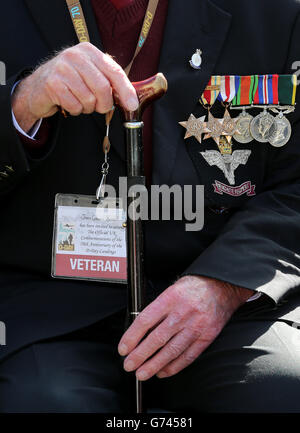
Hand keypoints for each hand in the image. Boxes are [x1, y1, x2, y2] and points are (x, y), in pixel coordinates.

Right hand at [12, 42, 138, 131]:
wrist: (38, 87)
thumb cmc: (70, 83)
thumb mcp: (90, 75)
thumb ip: (110, 82)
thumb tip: (132, 100)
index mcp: (89, 51)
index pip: (114, 71)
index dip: (125, 90)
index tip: (132, 105)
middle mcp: (75, 56)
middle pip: (102, 87)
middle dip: (104, 103)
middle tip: (100, 107)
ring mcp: (62, 68)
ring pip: (89, 99)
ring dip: (87, 107)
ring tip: (79, 100)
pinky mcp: (52, 84)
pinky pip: (75, 106)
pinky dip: (75, 110)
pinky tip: (68, 102)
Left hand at [118, 275, 253, 380]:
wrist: (221, 287)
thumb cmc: (193, 287)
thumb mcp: (171, 289)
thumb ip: (157, 308)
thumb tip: (138, 330)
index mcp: (170, 298)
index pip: (145, 320)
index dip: (132, 337)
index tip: (123, 348)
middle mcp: (182, 313)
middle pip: (157, 339)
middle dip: (140, 355)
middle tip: (129, 365)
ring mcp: (196, 326)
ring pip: (171, 350)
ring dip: (154, 365)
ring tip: (142, 373)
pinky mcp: (206, 337)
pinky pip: (188, 356)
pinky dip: (174, 367)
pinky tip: (163, 371)